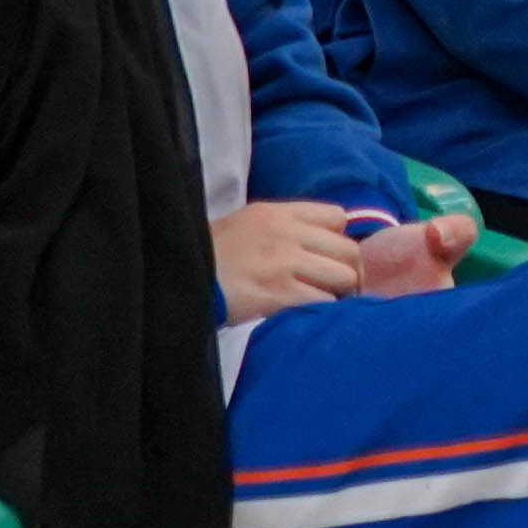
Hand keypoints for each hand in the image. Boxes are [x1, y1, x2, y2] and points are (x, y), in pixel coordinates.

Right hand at [211, 198, 469, 320]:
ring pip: (343, 278)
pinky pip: (323, 303)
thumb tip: (322, 241)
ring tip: (318, 301)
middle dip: (345, 271)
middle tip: (333, 287)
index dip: (337, 240)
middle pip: (349, 250)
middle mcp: (287, 234)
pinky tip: (304, 314)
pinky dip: (320, 311)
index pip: (338, 217)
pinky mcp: (278, 295)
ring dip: (336, 294)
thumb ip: (284, 226)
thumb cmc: (210, 253)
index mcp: (278, 213)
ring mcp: (284, 264)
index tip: (328, 257)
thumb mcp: (246, 222)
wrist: (179, 278)